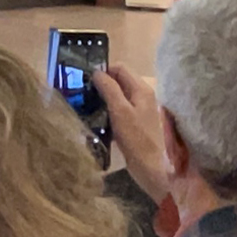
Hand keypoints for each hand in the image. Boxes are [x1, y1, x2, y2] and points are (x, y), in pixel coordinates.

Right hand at [94, 67, 170, 203]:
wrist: (153, 168)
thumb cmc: (137, 139)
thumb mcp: (120, 111)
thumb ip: (109, 89)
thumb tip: (96, 72)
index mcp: (142, 89)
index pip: (120, 68)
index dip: (103, 72)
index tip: (86, 81)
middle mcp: (143, 96)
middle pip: (119, 81)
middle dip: (102, 85)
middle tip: (83, 93)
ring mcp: (140, 110)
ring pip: (118, 96)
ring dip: (103, 99)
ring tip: (87, 106)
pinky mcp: (136, 124)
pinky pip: (119, 110)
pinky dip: (108, 112)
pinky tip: (98, 120)